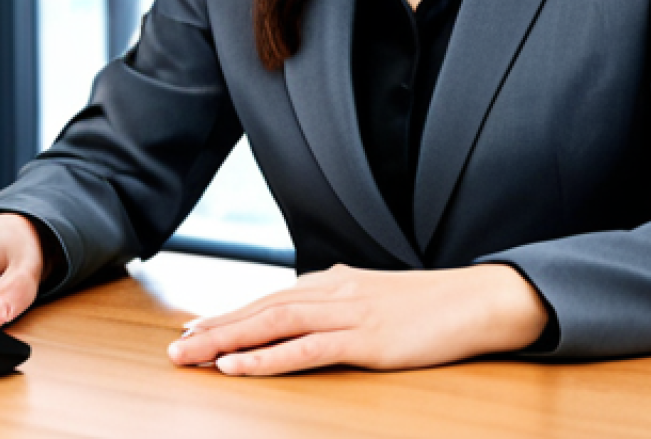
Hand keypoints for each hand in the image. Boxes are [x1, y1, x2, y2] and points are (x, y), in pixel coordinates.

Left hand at [167, 263, 547, 375]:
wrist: (475, 300)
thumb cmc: (429, 305)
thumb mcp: (376, 296)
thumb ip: (340, 298)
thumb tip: (308, 302)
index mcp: (334, 282)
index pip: (269, 298)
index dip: (229, 314)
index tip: (195, 329)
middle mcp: (332, 292)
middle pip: (260, 308)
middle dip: (214, 328)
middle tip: (175, 348)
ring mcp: (347, 314)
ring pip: (271, 324)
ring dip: (225, 341)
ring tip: (190, 356)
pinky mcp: (364, 340)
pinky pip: (304, 350)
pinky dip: (264, 359)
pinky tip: (237, 367)